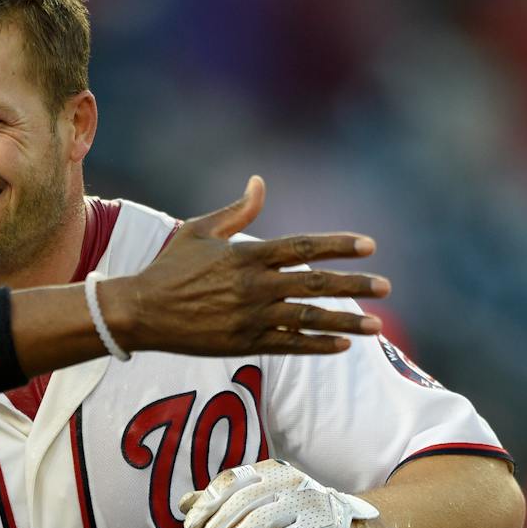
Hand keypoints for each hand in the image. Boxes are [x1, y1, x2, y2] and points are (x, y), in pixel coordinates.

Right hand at [103, 176, 389, 356]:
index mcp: (246, 255)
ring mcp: (249, 317)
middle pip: (314, 283)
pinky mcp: (243, 343)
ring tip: (376, 325)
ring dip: (345, 321)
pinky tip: (342, 344)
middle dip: (353, 285)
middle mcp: (253, 286)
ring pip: (308, 318)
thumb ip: (236, 211)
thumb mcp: (199, 231)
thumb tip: (259, 183)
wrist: (141, 312)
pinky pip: (288, 345)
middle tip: (385, 287)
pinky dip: (317, 344)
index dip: (338, 245)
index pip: (302, 247)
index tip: (369, 246)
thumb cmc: (169, 267)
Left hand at [179, 459, 379, 527]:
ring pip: (259, 523)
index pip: (230, 481)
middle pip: (242, 504)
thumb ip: (221, 500)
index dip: (207, 503)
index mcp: (268, 470)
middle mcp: (287, 481)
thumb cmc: (291, 516)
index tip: (189, 527)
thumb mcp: (256, 503)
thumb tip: (183, 503)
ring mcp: (305, 502)